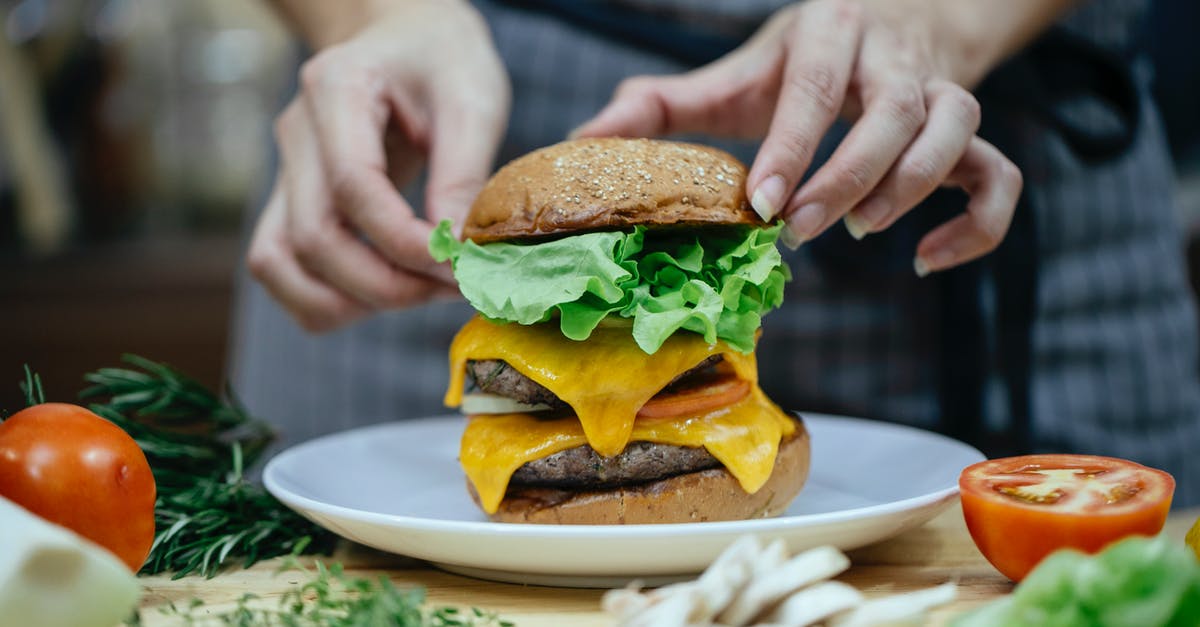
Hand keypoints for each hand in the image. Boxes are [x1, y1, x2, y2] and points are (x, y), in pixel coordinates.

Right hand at [248, 0, 509, 330]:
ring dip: (348, 300)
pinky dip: (325, 299)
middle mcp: (297, 133)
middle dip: (386, 284)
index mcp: (337, 88)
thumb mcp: (474, 99)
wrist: (406, 39)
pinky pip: (281, 269)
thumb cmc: (443, 61)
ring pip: (278, 263)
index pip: (352, 186)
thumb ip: (464, 173)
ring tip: (418, 295)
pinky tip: (386, 292)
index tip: (455, 265)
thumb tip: (454, 251)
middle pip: (313, 237)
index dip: (402, 239)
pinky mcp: (290, 201)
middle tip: (450, 288)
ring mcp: (285, 171)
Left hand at [573, 0, 1022, 274]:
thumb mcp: (739, 71)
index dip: (793, 148)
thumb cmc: (805, 56)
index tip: (761, 207)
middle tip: (800, 233)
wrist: (898, 15)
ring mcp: (940, 92)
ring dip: (911, 189)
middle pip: (892, 113)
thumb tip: (584, 140)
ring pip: (955, 131)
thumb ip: (667, 104)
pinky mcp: (971, 132)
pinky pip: (999, 176)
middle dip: (847, 178)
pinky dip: (977, 224)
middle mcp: (893, 57)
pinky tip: (926, 260)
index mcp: (827, 34)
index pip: (812, 88)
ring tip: (857, 233)